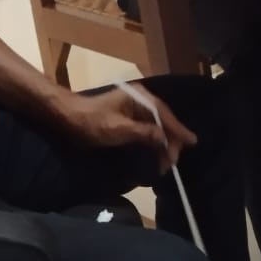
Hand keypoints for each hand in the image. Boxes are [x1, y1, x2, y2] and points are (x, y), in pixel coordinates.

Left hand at [54, 87, 196, 171]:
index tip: (192, 142)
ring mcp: (135, 109)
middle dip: (170, 141)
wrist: (68, 118)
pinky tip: (157, 153)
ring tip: (166, 162)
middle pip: (163, 121)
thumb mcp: (118, 129)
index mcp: (140, 98)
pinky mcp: (129, 118)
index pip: (164, 115)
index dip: (178, 130)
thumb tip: (164, 138)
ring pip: (156, 126)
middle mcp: (140, 100)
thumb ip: (143, 133)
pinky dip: (153, 142)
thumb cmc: (91, 122)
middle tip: (172, 162)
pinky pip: (148, 129)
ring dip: (162, 144)